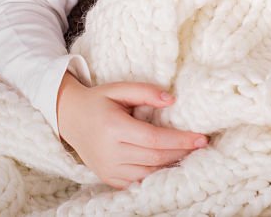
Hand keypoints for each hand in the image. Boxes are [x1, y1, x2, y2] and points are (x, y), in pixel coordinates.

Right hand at [56, 72, 208, 188]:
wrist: (69, 118)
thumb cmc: (97, 101)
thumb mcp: (119, 89)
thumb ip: (145, 92)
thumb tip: (171, 100)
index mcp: (113, 128)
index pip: (154, 139)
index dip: (180, 140)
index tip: (201, 138)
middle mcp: (110, 152)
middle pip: (155, 158)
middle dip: (181, 152)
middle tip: (201, 146)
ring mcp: (108, 169)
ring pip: (149, 173)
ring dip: (172, 165)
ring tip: (190, 155)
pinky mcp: (108, 178)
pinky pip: (138, 181)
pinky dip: (156, 175)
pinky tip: (170, 165)